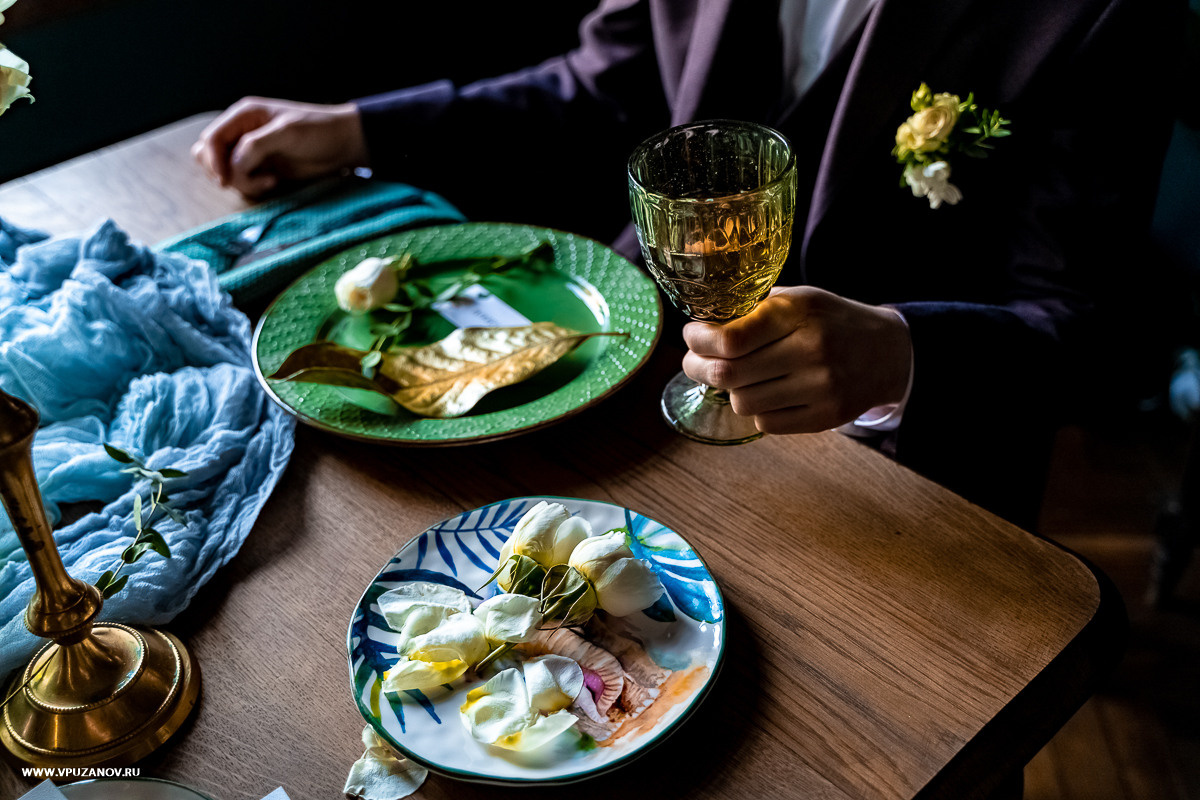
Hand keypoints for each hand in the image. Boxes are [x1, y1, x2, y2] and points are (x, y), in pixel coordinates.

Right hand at [191, 97, 368, 197]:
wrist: (343, 145)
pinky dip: (252, 186)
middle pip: (208, 155)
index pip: (212, 138)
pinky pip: (242, 182)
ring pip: (224, 171)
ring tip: (269, 181)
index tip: (225, 179)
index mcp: (244, 115)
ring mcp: (251, 152)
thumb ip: (255, 145)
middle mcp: (242, 132)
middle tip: (249, 179)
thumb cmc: (318, 131)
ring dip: (242, 182)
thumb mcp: (286, 133)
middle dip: (225, 172)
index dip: (213, 160)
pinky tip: (274, 182)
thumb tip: (232, 164)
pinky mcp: (261, 169)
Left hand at [681, 286, 911, 433]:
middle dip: (699, 368)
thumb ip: (752, 312)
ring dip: (733, 390)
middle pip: (728, 375)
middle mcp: (810, 349)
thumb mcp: (797, 299)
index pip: (730, 339)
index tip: (691, 336)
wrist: (887, 352)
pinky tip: (771, 393)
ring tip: (743, 376)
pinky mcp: (825, 417)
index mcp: (798, 311)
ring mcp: (820, 387)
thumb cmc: (829, 321)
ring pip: (742, 402)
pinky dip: (758, 410)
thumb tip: (699, 331)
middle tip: (694, 362)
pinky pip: (765, 423)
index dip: (698, 341)